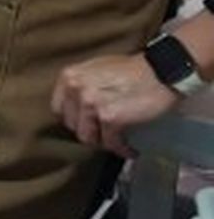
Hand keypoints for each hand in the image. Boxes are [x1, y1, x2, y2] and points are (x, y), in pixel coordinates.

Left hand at [51, 53, 178, 156]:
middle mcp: (75, 89)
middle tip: (105, 134)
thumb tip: (74, 107)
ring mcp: (91, 103)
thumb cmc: (131, 70)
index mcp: (69, 77)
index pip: (58, 109)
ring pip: (88, 137)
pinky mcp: (110, 117)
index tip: (86, 124)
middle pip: (73, 125)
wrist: (160, 71)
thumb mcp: (95, 69)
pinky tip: (130, 149)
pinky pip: (111, 143)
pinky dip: (122, 149)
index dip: (74, 119)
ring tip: (117, 142)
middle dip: (89, 131)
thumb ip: (81, 85)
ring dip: (104, 142)